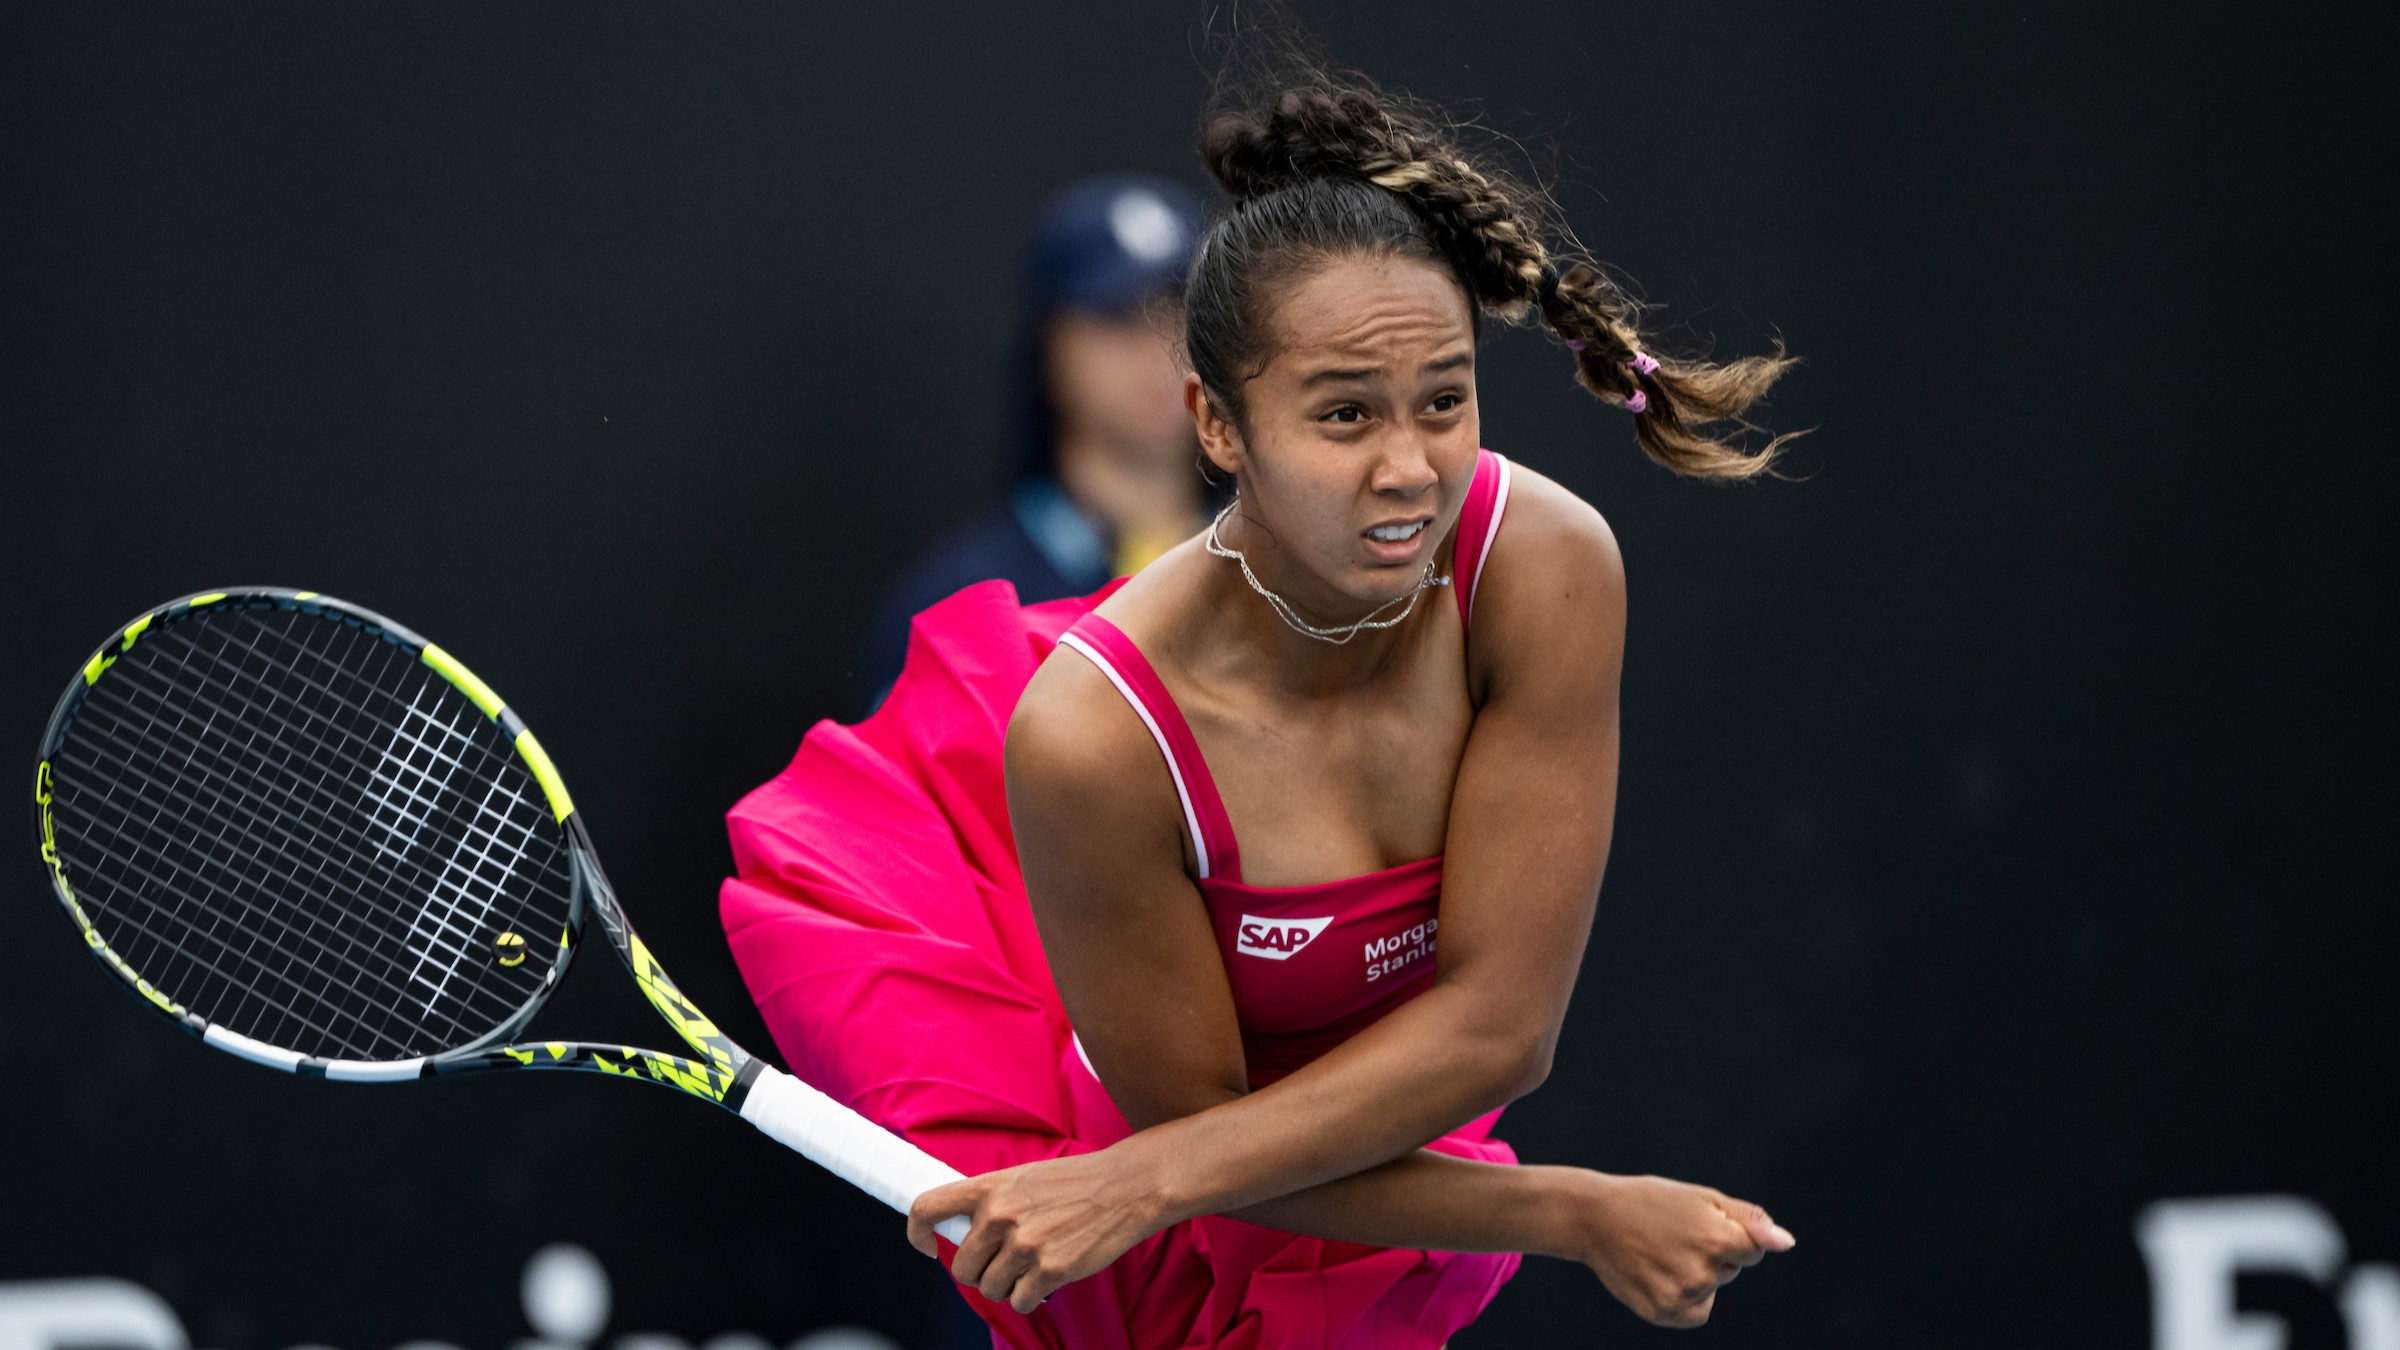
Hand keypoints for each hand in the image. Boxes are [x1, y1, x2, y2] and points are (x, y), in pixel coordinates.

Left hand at [906, 1147, 1168, 1313]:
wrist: (1126, 1188)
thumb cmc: (1075, 1182)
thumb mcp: (1023, 1177)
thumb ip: (991, 1201)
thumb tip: (965, 1233)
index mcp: (989, 1187)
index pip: (927, 1208)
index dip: (917, 1233)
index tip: (929, 1246)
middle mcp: (1000, 1216)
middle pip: (962, 1269)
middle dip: (980, 1272)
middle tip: (1004, 1261)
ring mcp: (1024, 1245)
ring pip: (990, 1289)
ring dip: (1007, 1285)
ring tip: (1031, 1265)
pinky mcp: (1049, 1271)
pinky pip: (1020, 1301)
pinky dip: (1030, 1296)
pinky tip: (1047, 1276)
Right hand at [1566, 1172, 1795, 1327]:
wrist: (1594, 1218)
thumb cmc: (1653, 1202)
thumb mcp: (1703, 1197)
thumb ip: (1750, 1220)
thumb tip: (1787, 1243)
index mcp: (1718, 1240)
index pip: (1754, 1249)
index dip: (1730, 1234)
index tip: (1701, 1222)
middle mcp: (1703, 1273)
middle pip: (1731, 1270)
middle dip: (1712, 1253)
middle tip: (1674, 1233)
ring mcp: (1681, 1297)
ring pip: (1711, 1290)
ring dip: (1696, 1275)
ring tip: (1661, 1251)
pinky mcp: (1662, 1313)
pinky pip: (1694, 1311)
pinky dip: (1684, 1297)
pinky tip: (1658, 1274)